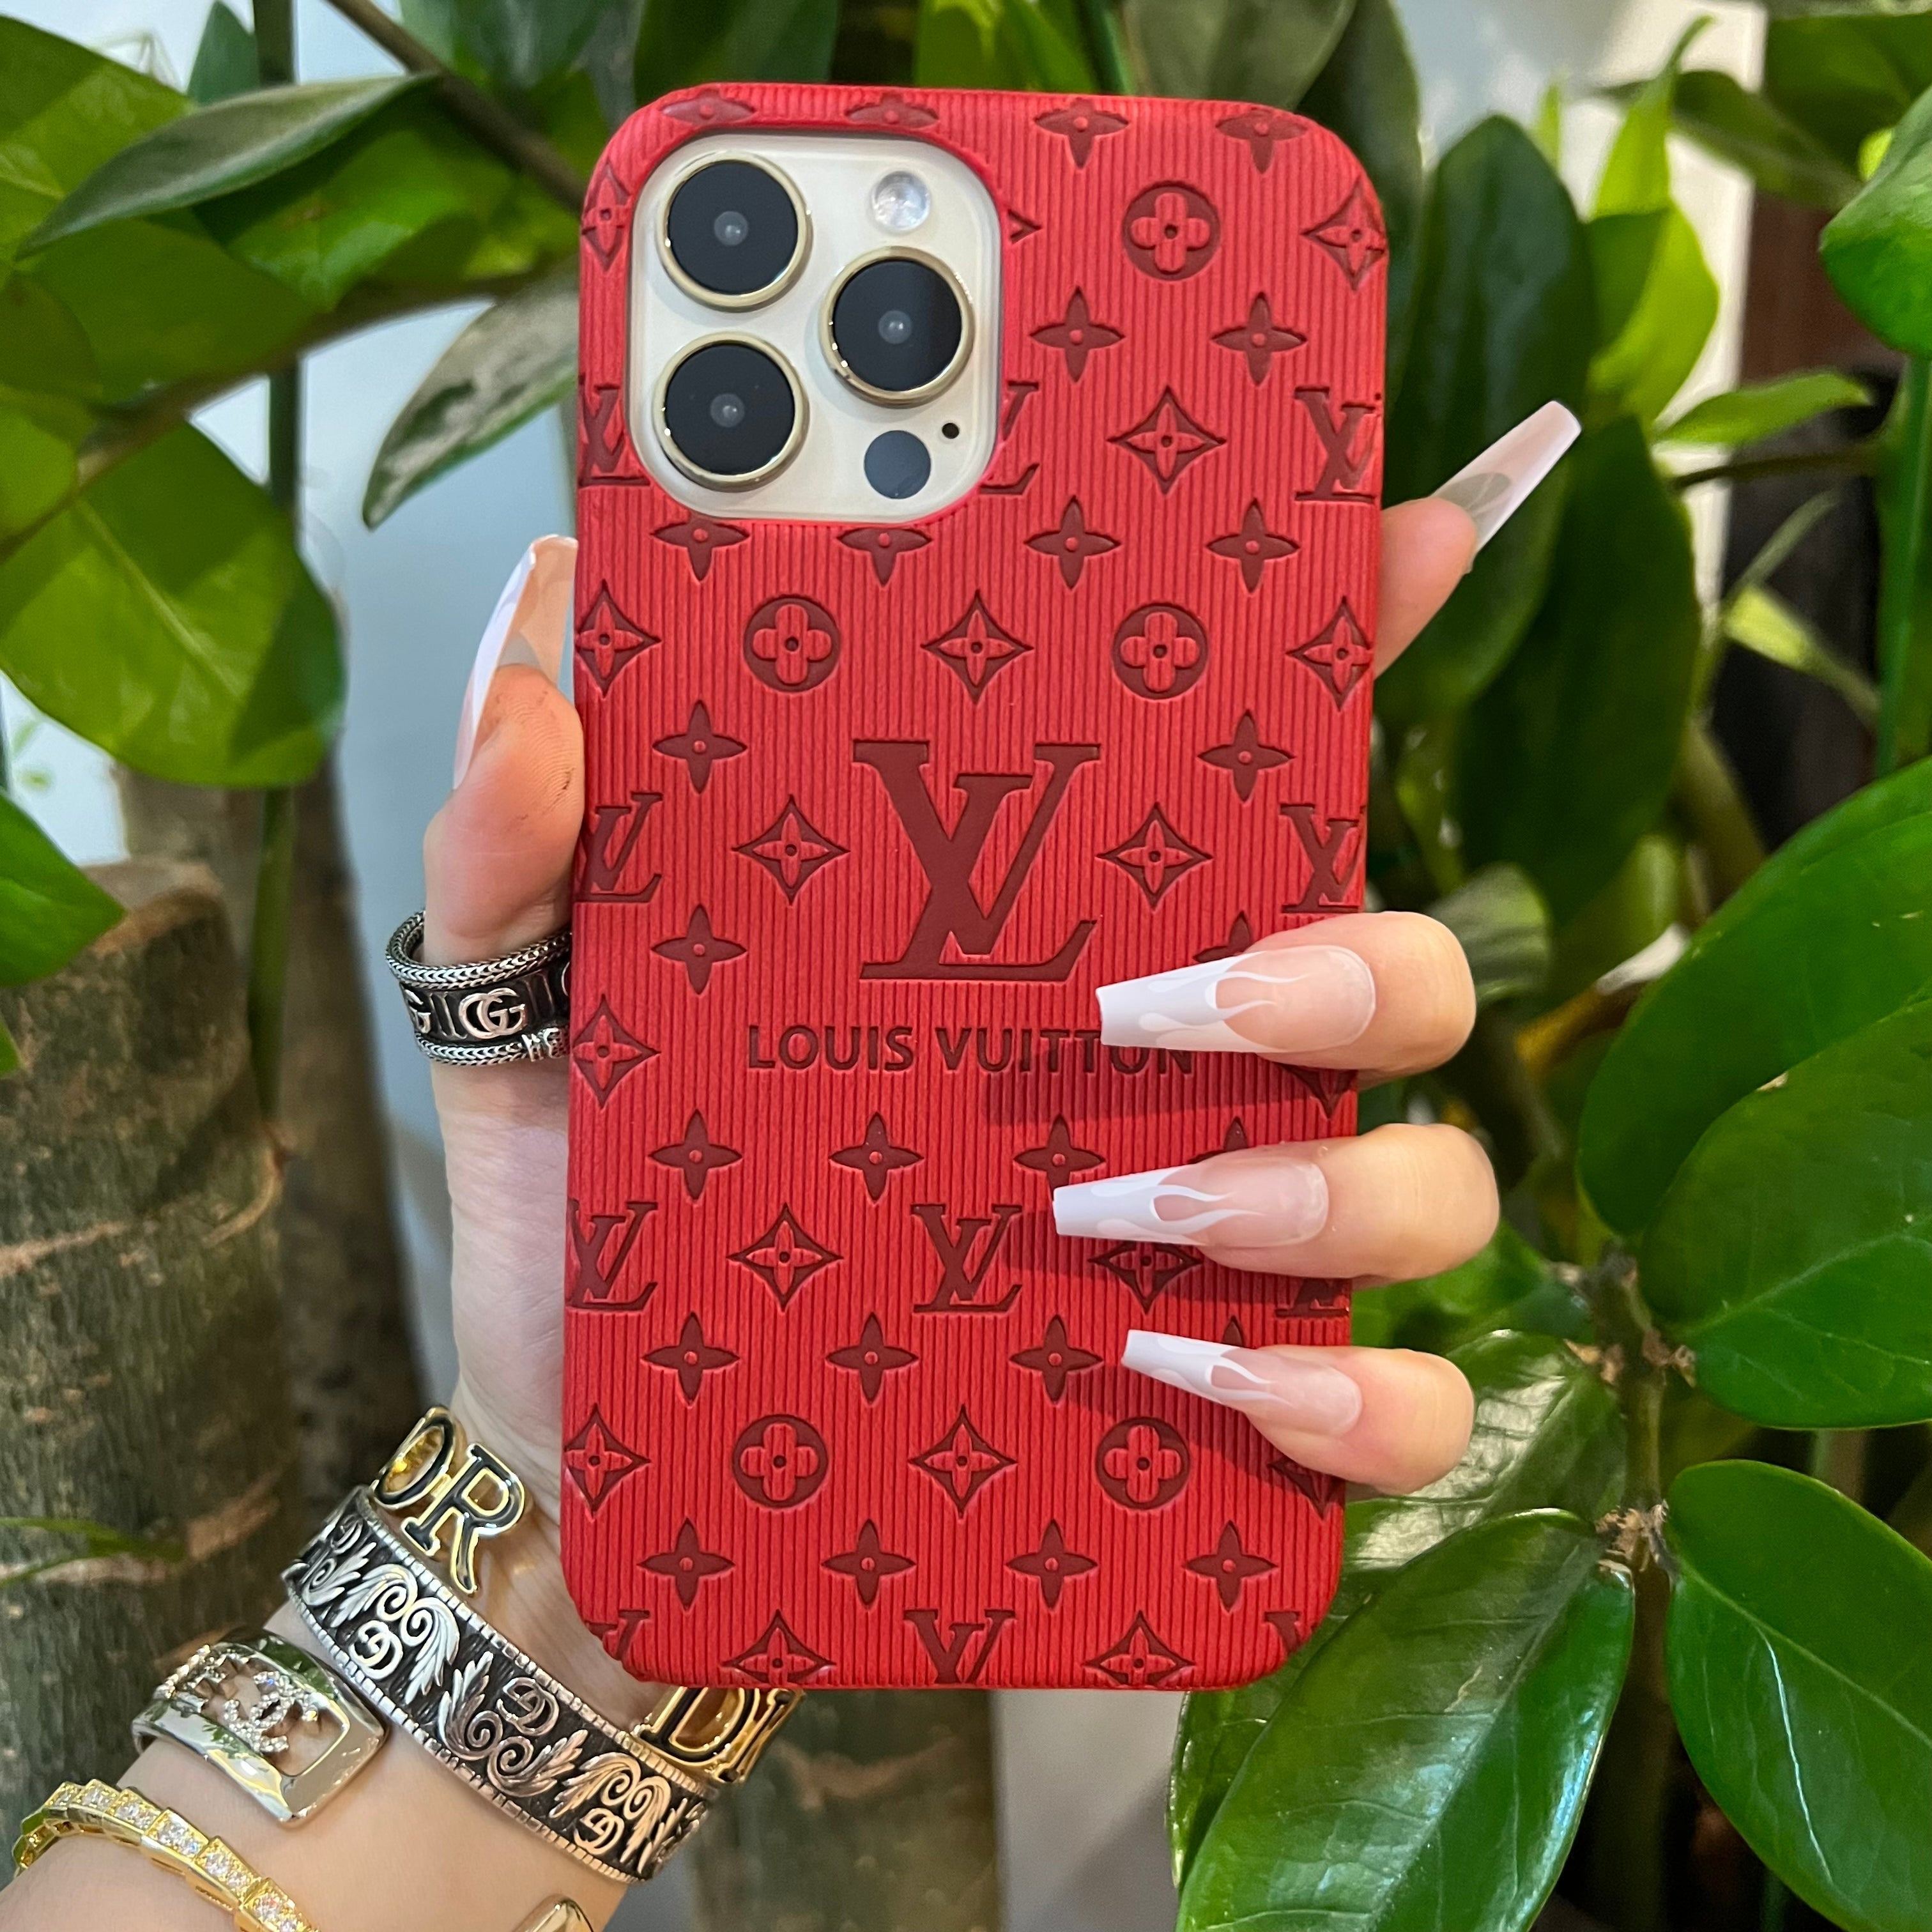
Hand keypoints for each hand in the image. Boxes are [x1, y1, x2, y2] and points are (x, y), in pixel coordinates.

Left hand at [425, 498, 1489, 1539]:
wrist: (589, 1451)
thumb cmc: (595, 1204)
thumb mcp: (541, 1002)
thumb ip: (528, 830)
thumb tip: (552, 601)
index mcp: (1052, 937)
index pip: (1249, 768)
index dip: (1358, 636)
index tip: (1413, 530)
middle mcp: (1178, 1075)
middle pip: (1403, 970)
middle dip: (1356, 965)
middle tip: (1158, 1002)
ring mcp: (1219, 1249)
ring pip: (1431, 1179)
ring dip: (1327, 1188)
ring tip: (1114, 1210)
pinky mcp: (1218, 1415)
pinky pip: (1398, 1413)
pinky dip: (1353, 1405)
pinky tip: (1197, 1385)